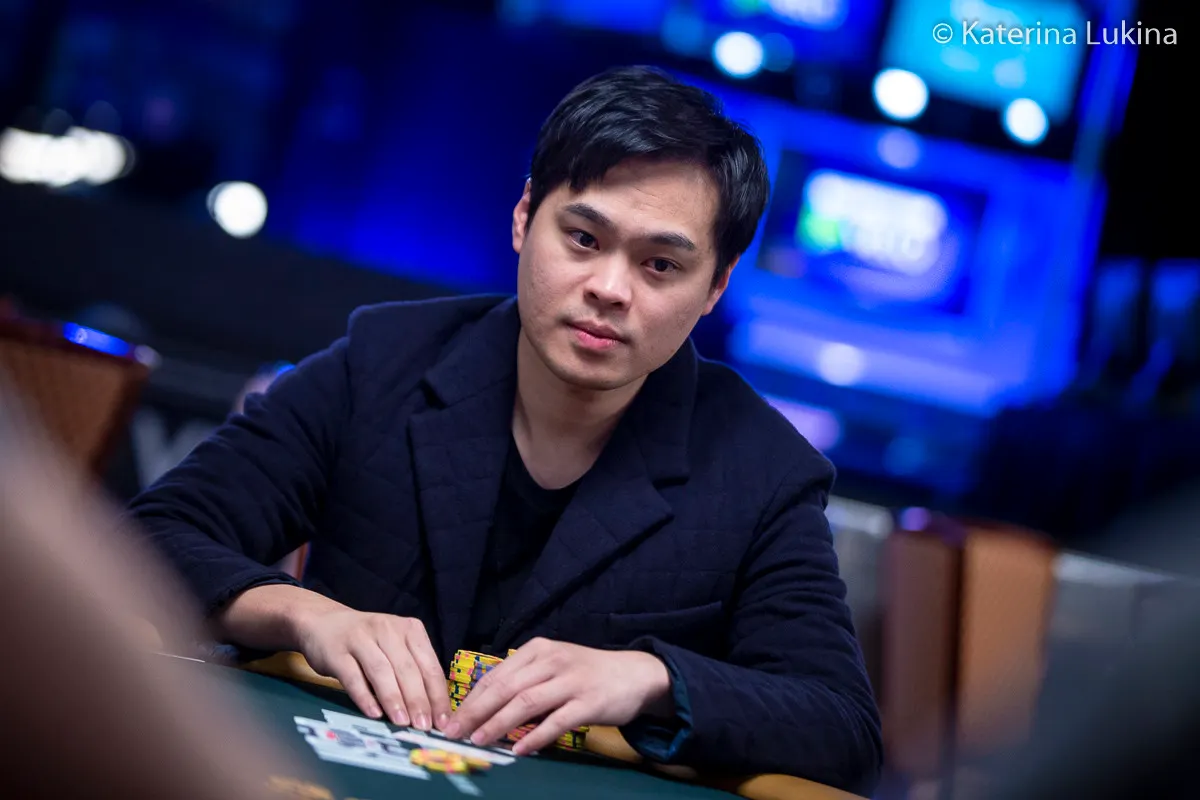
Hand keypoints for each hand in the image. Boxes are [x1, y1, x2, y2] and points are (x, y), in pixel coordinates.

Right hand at [295, 608, 450, 731]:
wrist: (323, 623)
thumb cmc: (368, 642)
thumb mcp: (395, 648)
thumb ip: (412, 673)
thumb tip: (431, 713)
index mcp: (410, 629)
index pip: (429, 666)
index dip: (437, 695)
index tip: (443, 722)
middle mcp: (387, 629)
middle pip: (407, 669)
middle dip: (418, 701)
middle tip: (424, 727)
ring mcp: (360, 638)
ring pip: (382, 671)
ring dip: (394, 699)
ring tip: (402, 723)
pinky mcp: (337, 651)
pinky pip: (353, 676)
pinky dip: (364, 696)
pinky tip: (373, 713)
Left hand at [443, 638, 672, 754]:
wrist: (634, 675)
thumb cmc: (587, 673)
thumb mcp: (553, 666)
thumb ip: (524, 681)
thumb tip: (485, 709)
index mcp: (538, 650)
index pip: (496, 675)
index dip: (470, 699)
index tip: (450, 719)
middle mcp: (552, 661)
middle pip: (506, 688)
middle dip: (475, 712)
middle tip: (454, 733)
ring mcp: (571, 681)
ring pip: (526, 702)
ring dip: (498, 722)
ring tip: (478, 740)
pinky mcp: (588, 702)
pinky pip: (557, 721)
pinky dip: (536, 736)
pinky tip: (520, 749)